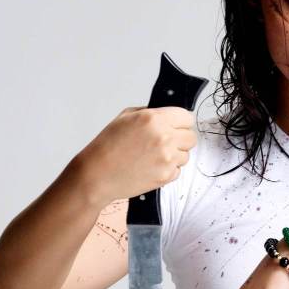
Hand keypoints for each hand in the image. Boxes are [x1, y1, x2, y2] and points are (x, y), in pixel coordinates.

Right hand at [76, 105, 196, 207]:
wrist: (98, 174)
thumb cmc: (107, 146)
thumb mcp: (125, 117)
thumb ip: (150, 113)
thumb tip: (167, 115)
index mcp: (154, 119)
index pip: (187, 117)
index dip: (181, 122)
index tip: (176, 126)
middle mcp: (164, 138)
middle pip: (191, 137)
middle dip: (181, 139)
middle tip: (165, 143)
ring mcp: (167, 158)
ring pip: (186, 155)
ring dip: (175, 156)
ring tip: (154, 156)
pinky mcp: (166, 176)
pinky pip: (178, 171)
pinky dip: (168, 170)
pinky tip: (151, 167)